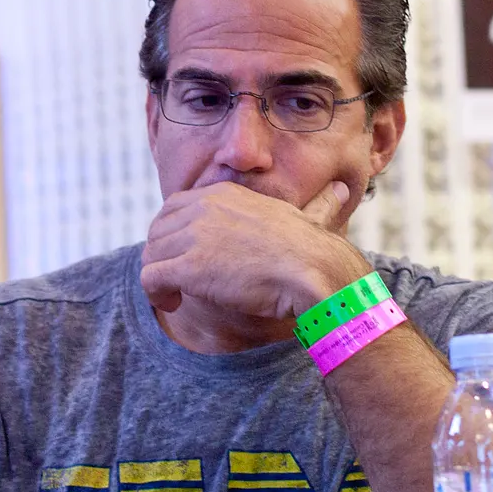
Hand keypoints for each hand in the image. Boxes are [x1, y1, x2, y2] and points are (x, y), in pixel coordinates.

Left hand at [140, 180, 364, 318]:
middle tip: (175, 281)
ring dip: (158, 278)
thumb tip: (343, 188)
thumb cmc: (315, 252)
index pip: (171, 208)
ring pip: (150, 255)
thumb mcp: (300, 216)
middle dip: (160, 258)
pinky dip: (155, 293)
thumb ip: (302, 207)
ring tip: (174, 296)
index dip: (169, 236)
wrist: (316, 271)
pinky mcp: (188, 266)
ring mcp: (194, 236)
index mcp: (222, 193)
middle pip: (156, 232)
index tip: (181, 258)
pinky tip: (173, 303)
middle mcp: (203, 208)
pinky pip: (149, 277)